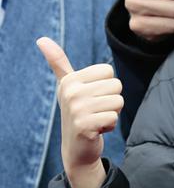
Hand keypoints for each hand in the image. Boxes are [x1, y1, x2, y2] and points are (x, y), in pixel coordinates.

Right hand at [37, 37, 123, 187]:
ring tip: (96, 119)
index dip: (106, 86)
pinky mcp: (85, 125)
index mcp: (70, 80)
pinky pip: (114, 117)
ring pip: (118, 101)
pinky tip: (97, 130)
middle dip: (111, 100)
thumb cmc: (77, 111)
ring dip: (111, 113)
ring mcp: (77, 109)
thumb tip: (41, 39)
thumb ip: (58, 62)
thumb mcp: (67, 85)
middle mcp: (71, 92)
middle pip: (116, 85)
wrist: (76, 148)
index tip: (91, 97)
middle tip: (95, 111)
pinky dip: (110, 125)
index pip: (109, 71)